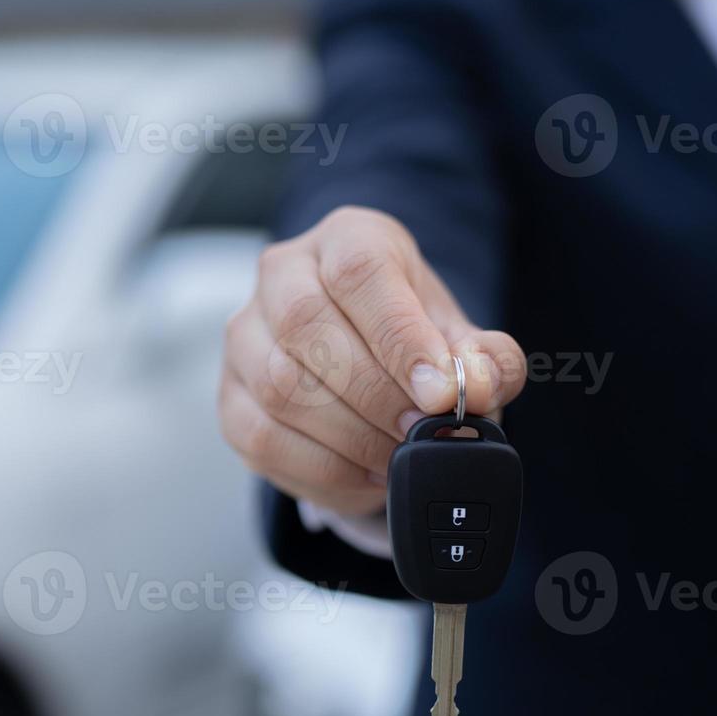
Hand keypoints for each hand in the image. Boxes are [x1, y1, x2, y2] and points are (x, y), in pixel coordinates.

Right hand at [218, 207, 525, 516]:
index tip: (440, 391)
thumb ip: (486, 359)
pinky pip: (263, 440)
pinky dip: (323, 471)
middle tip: (421, 432)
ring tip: (398, 457)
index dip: (399, 336)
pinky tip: (366, 477)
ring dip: (349, 437)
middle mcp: (281, 276)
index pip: (358, 273)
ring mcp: (245, 337)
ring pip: (279, 388)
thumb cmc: (410, 335)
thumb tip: (480, 386)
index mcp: (345, 238)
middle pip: (306, 327)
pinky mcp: (230, 397)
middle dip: (374, 394)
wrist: (364, 351)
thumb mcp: (459, 334)